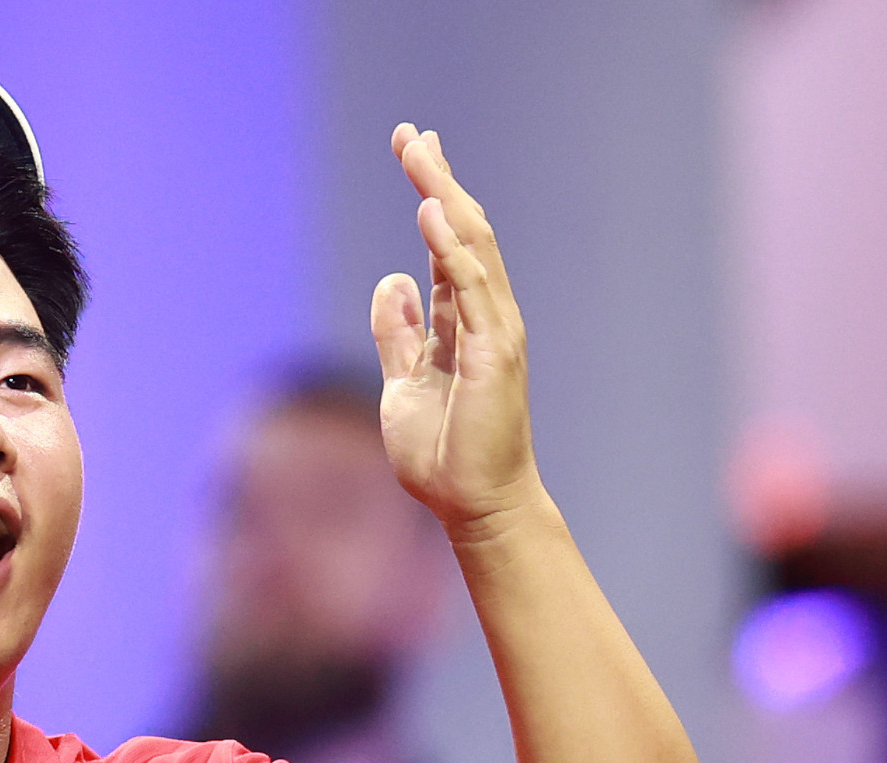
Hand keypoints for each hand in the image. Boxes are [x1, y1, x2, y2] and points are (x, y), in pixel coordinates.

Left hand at [370, 124, 540, 531]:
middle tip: (413, 133)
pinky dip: (452, 246)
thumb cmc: (443, 454)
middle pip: (461, 231)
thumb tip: (390, 281)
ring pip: (471, 246)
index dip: (431, 194)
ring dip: (444, 195)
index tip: (413, 150)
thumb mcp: (403, 383)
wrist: (472, 505)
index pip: (446, 243)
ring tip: (419, 152)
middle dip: (436, 179)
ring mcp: (496, 329)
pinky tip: (431, 209)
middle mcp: (485, 316)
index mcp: (462, 322)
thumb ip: (398, 333)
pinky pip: (473, 286)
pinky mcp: (496, 350)